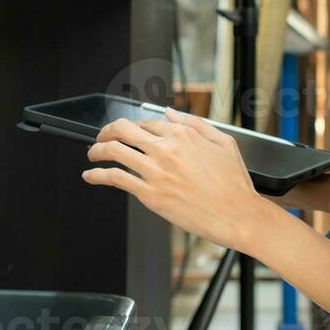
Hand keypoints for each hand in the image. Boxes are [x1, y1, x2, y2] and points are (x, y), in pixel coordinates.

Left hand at [82, 108, 273, 252]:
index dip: (133, 128)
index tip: (129, 134)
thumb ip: (195, 123)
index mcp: (182, 135)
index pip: (146, 123)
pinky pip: (115, 178)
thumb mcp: (223, 142)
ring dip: (96, 150)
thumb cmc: (235, 184)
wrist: (239, 216)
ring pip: (114, 151)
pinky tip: (90, 176)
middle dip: (107, 131)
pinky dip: (97, 175)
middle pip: (122, 129)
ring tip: (92, 153)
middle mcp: (166, 149)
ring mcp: (156, 172)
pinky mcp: (150, 195)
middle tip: (101, 137)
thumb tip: (170, 113)